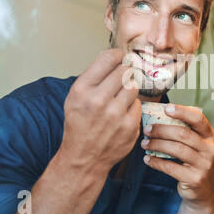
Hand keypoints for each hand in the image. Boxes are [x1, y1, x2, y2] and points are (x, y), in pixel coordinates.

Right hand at [60, 48, 141, 173]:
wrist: (83, 157)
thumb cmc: (79, 124)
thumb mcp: (75, 97)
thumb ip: (93, 76)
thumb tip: (116, 56)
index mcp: (82, 90)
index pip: (108, 58)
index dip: (118, 55)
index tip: (120, 58)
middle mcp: (98, 100)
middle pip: (125, 70)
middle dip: (124, 73)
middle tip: (120, 80)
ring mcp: (115, 114)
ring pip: (134, 86)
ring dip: (129, 89)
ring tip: (120, 98)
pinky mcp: (129, 126)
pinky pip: (138, 105)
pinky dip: (132, 107)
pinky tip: (122, 114)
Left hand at [141, 104, 213, 213]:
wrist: (202, 192)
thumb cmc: (194, 162)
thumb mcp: (196, 146)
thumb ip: (184, 132)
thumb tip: (157, 117)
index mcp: (210, 136)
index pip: (198, 118)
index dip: (182, 111)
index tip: (166, 108)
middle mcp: (209, 149)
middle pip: (183, 133)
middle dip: (162, 130)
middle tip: (147, 129)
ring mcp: (204, 165)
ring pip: (176, 149)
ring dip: (157, 145)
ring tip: (144, 143)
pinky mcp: (195, 179)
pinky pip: (171, 167)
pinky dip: (156, 162)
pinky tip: (147, 159)